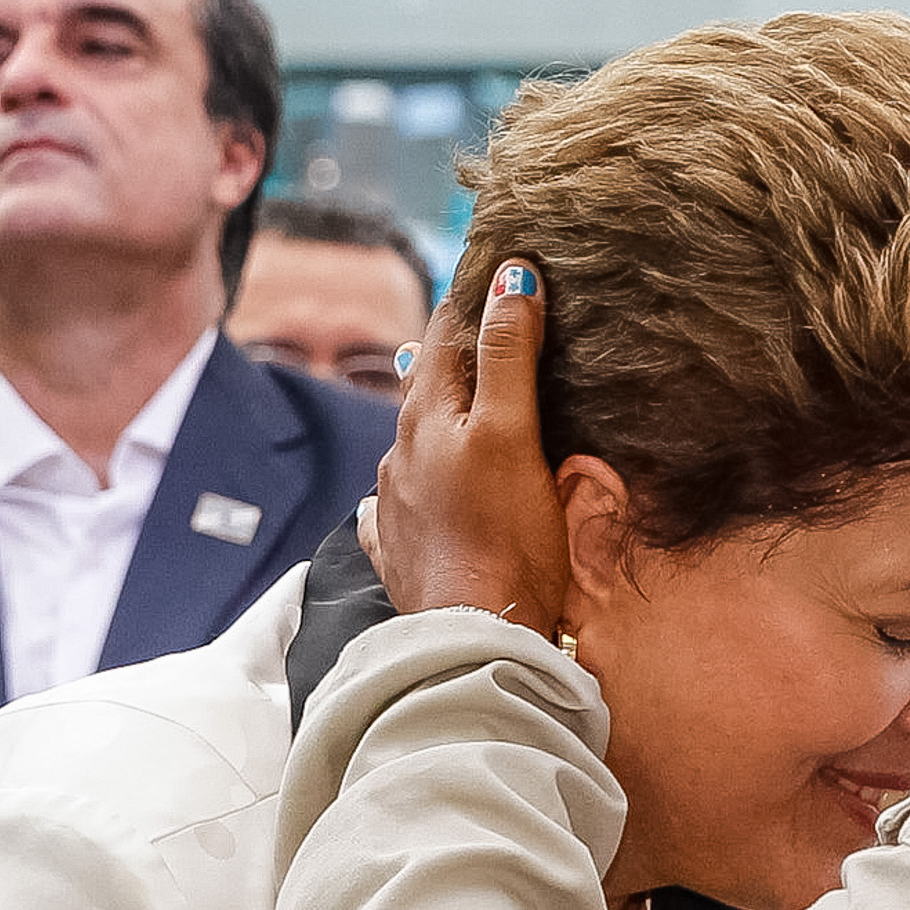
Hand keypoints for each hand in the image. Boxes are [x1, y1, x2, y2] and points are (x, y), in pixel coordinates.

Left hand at [367, 260, 570, 629]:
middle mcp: (400, 452)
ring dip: (441, 421)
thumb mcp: (514, 432)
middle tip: (487, 331)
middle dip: (457, 358)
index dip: (475, 301)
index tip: (502, 276)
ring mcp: (395, 503)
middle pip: (427, 386)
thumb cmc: (503, 535)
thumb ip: (509, 354)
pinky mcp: (400, 550)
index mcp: (427, 416)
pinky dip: (417, 487)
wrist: (475, 633)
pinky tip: (422, 493)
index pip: (446, 335)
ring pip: (414, 443)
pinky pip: (399, 506)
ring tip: (467, 410)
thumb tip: (511, 277)